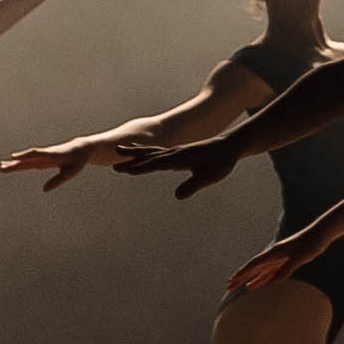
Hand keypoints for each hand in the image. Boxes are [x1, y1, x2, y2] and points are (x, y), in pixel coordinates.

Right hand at [0, 142, 109, 190]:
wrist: (79, 149)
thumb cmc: (77, 161)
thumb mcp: (71, 172)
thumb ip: (58, 180)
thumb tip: (44, 190)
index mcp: (52, 156)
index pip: (36, 154)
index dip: (25, 156)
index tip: (14, 157)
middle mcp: (44, 155)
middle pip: (27, 159)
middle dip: (15, 164)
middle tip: (1, 167)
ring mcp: (42, 157)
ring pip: (26, 161)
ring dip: (14, 164)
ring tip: (1, 167)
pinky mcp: (42, 160)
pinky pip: (29, 162)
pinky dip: (20, 164)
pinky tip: (11, 165)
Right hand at [115, 136, 244, 198]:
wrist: (230, 146)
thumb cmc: (220, 162)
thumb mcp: (208, 177)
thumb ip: (192, 186)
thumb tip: (177, 197)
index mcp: (177, 158)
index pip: (153, 164)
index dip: (138, 169)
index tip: (122, 170)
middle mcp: (173, 153)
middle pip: (147, 157)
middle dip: (130, 162)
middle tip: (113, 166)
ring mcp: (175, 152)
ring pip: (150, 152)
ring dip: (135, 154)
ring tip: (119, 151)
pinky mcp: (179, 153)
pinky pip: (158, 152)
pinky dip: (147, 153)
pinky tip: (143, 154)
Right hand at [226, 226, 325, 295]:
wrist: (321, 233)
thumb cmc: (312, 243)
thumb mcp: (301, 257)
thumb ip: (288, 268)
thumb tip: (276, 280)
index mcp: (274, 252)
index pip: (254, 264)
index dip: (242, 273)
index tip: (232, 281)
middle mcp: (274, 254)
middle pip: (254, 268)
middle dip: (241, 277)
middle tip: (229, 286)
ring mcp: (279, 258)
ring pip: (261, 270)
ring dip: (250, 278)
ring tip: (241, 287)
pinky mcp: (286, 261)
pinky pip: (270, 272)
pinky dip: (263, 278)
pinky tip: (258, 284)